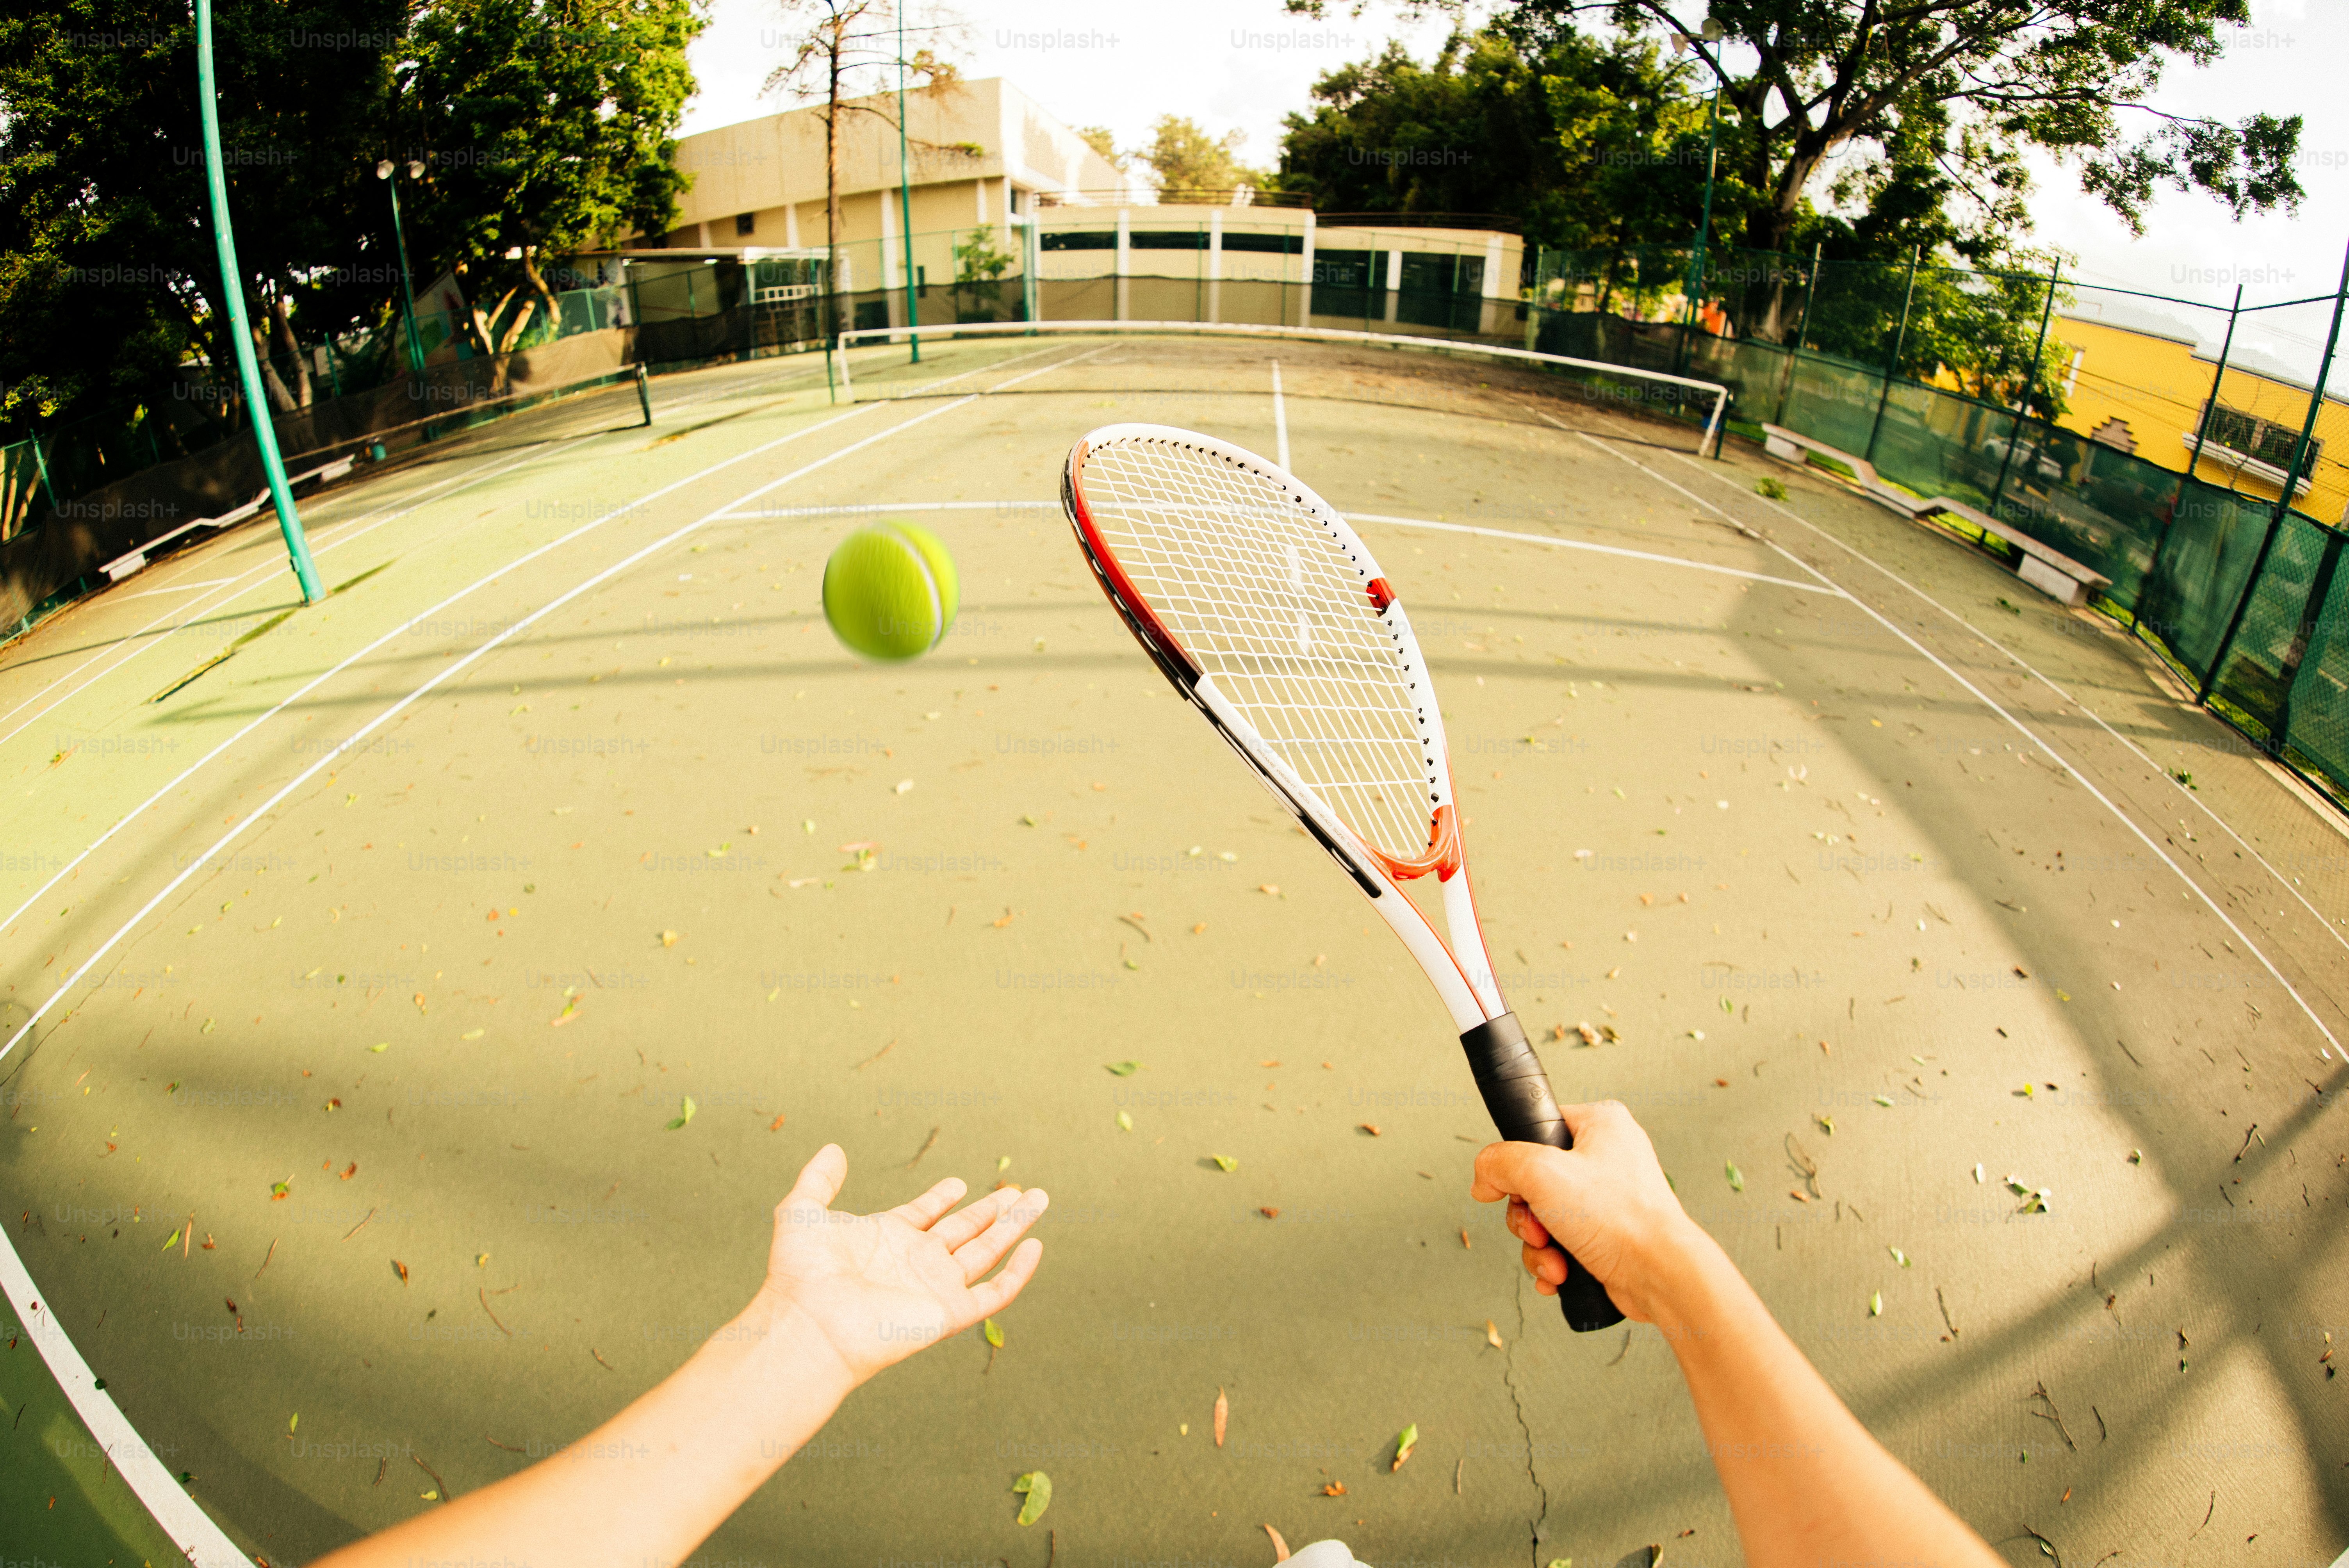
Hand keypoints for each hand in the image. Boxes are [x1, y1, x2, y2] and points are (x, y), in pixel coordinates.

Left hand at [749, 1144, 1045, 1387]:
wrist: (811, 1323)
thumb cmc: (801, 1274)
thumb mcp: (801, 1212)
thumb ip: (817, 1180)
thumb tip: (833, 1149)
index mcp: (887, 1238)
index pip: (925, 1215)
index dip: (942, 1198)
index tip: (959, 1183)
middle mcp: (915, 1262)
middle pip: (965, 1230)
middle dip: (992, 1210)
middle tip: (1020, 1191)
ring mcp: (935, 1287)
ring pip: (986, 1252)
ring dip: (1013, 1226)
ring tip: (1038, 1198)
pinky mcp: (950, 1312)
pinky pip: (995, 1293)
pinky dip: (1018, 1272)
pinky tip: (1034, 1245)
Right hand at [1471, 1100, 1702, 1322]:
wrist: (1659, 1275)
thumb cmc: (1619, 1218)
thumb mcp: (1541, 1173)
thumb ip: (1500, 1162)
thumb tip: (1484, 1178)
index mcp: (1601, 1125)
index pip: (1537, 1129)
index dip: (1515, 1162)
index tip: (1508, 1187)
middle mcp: (1607, 1158)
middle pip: (1533, 1181)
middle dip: (1527, 1217)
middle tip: (1539, 1229)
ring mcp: (1608, 1200)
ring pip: (1544, 1217)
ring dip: (1538, 1246)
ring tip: (1555, 1259)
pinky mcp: (1608, 1235)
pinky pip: (1562, 1243)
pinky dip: (1554, 1261)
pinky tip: (1560, 1275)